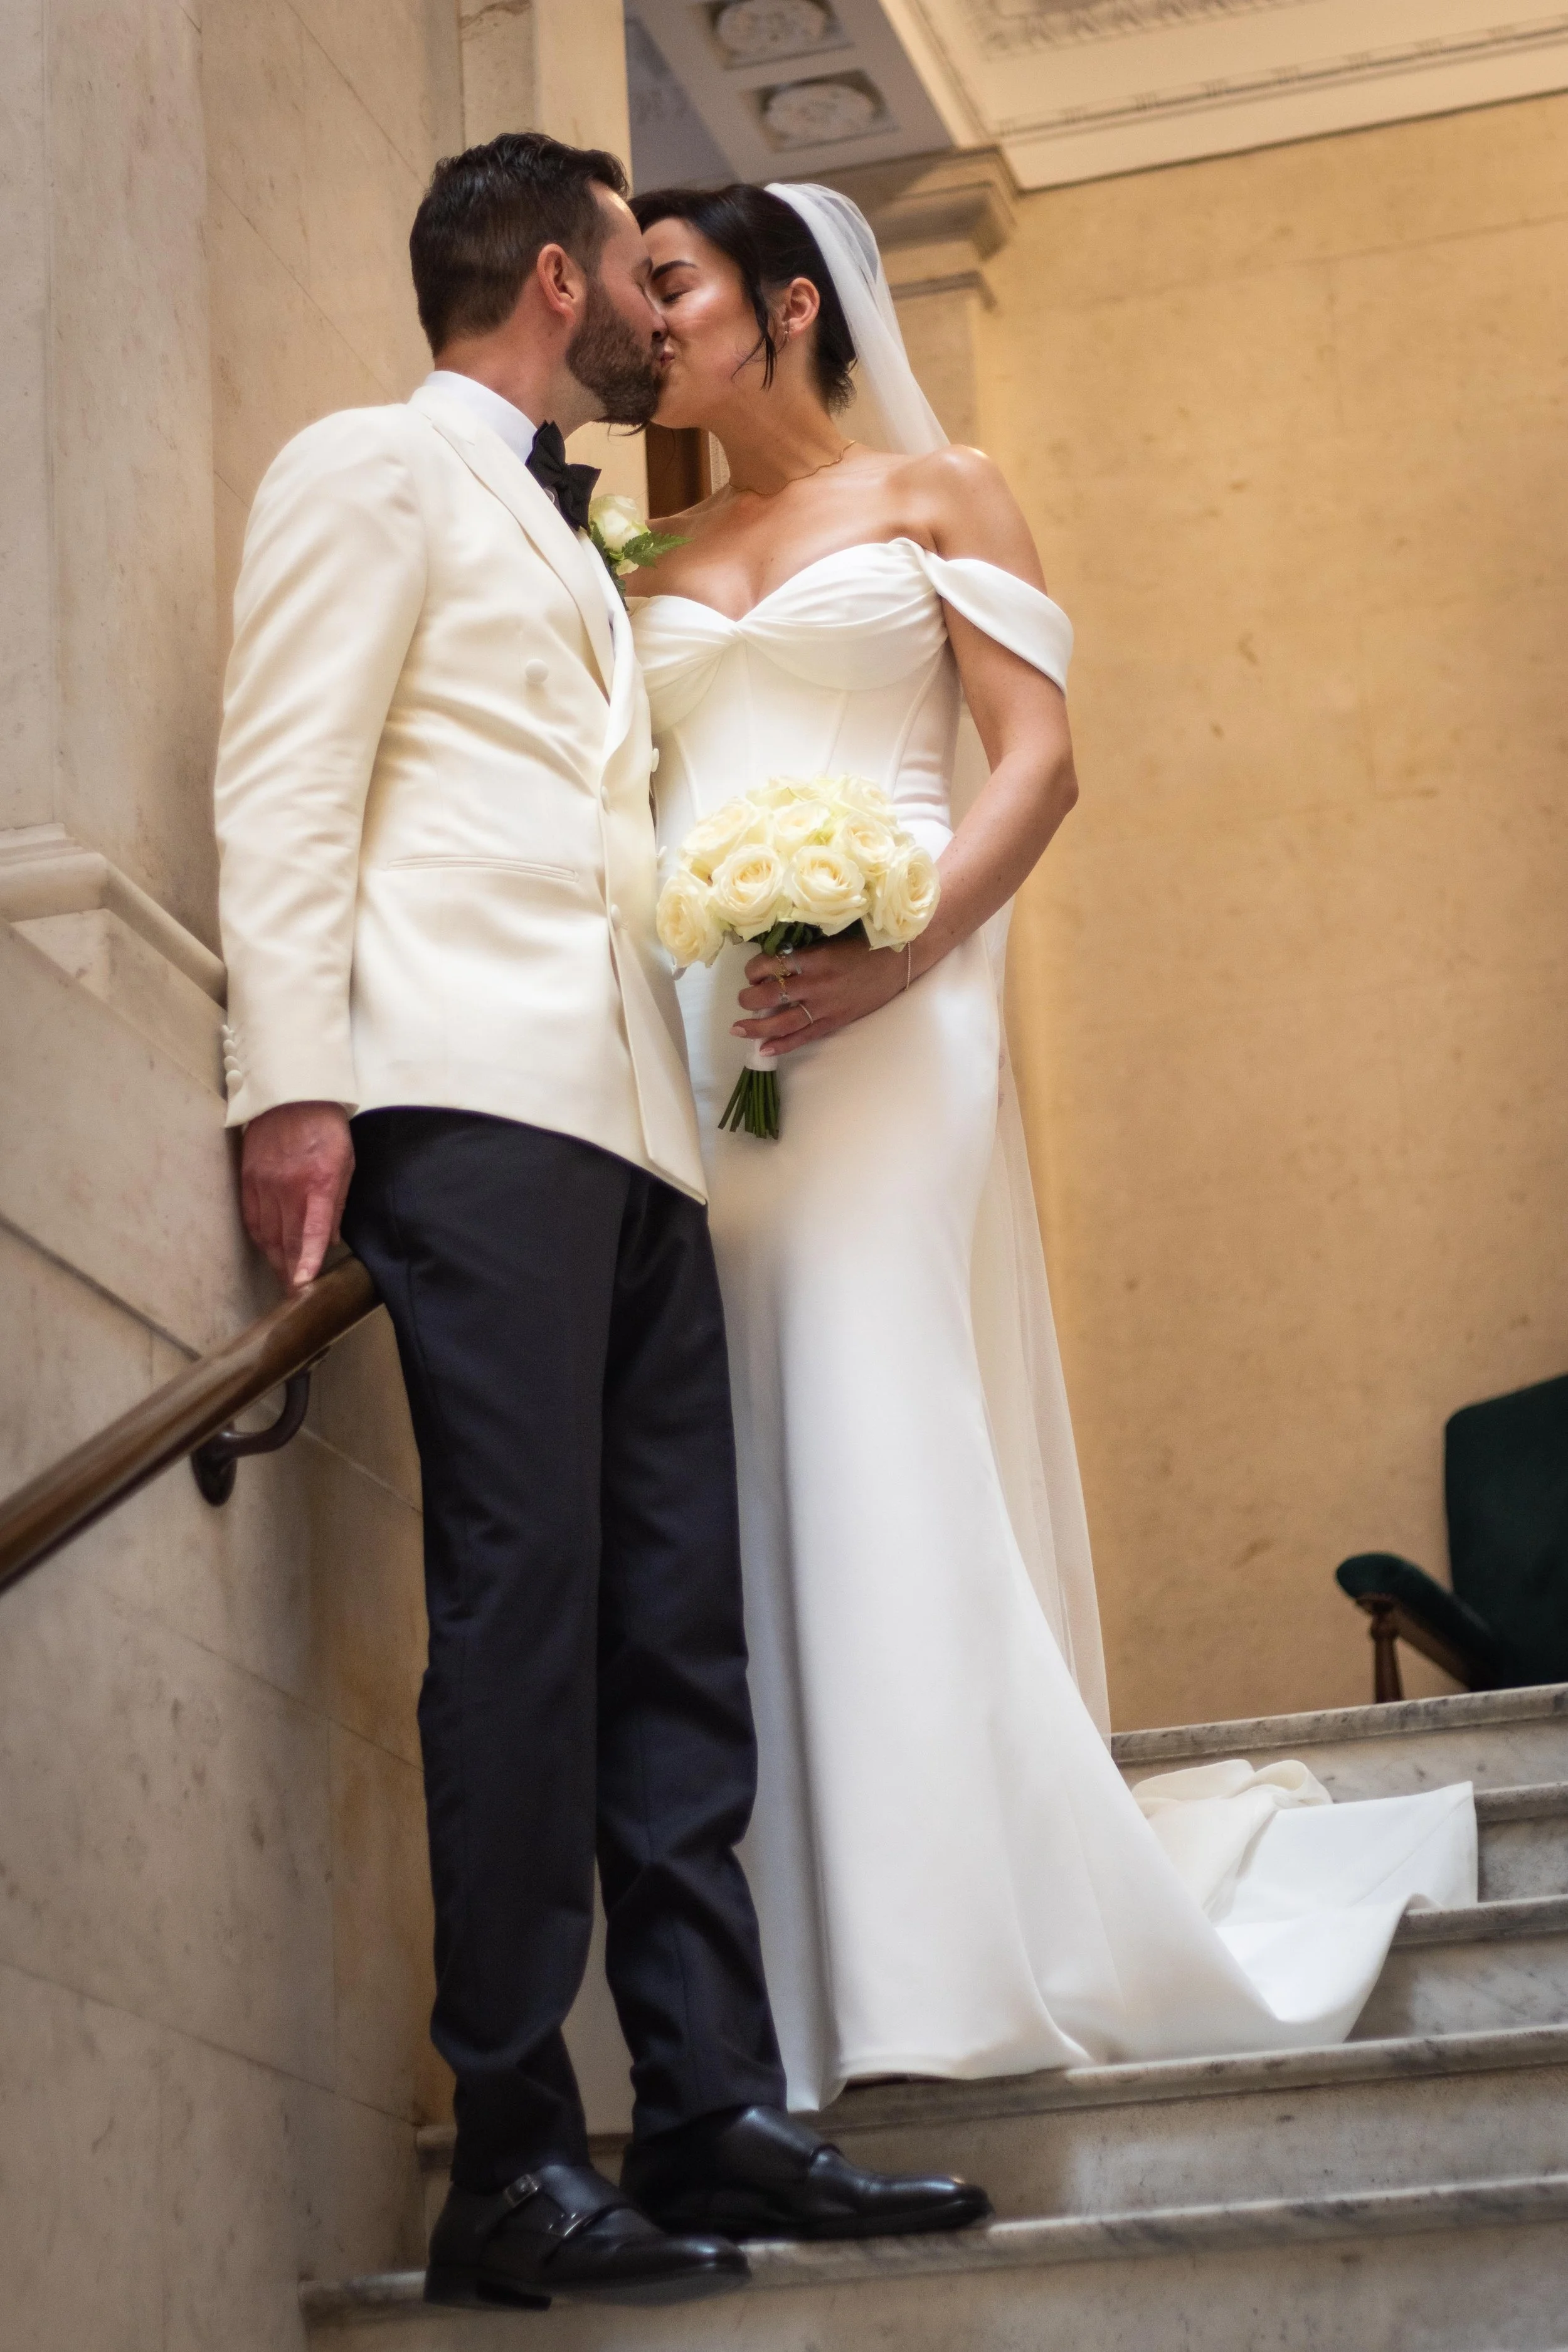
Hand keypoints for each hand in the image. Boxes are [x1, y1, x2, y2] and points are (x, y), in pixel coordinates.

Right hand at [240, 1102, 354, 1290]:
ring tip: (283, 1276)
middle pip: (286, 1240)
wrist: (291, 1095)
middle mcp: (288, 1187)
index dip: (306, 1259)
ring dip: (274, 1258)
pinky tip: (267, 1248)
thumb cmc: (326, 1130)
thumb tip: (331, 1239)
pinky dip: (259, 1238)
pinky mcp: (248, 1178)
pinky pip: (251, 1218)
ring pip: (266, 1233)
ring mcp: (264, 1183)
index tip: (302, 1284)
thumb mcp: (346, 1164)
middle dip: (290, 1271)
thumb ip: (338, 1203)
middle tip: (294, 1294)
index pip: (311, 1230)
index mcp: (318, 1183)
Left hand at [733, 934, 911, 1058]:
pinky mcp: (835, 1021)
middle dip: (748, 998)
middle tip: (742, 998)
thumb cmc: (865, 944)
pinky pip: (803, 1037)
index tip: (751, 971)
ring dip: (756, 1027)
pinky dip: (782, 1045)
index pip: (769, 965)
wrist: (900, 960)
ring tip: (738, 1029)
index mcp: (813, 957)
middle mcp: (815, 983)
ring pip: (781, 1021)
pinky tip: (764, 1049)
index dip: (753, 970)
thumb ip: (803, 948)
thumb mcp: (830, 937)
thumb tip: (773, 954)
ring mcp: (824, 1006)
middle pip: (769, 995)